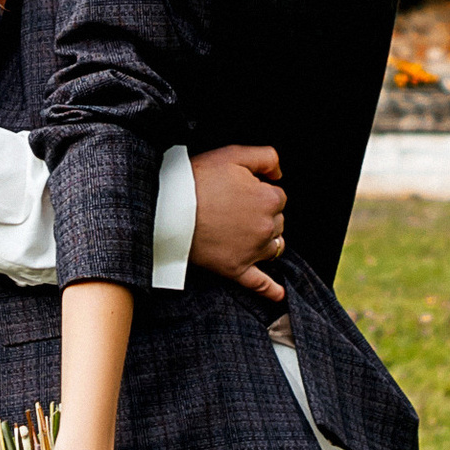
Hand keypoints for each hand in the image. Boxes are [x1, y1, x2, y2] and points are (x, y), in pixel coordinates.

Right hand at [190, 142, 286, 303]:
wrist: (169, 208)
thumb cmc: (198, 179)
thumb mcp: (233, 154)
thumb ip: (266, 157)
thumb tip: (280, 173)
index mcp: (269, 199)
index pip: (278, 196)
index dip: (260, 192)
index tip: (240, 192)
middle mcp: (267, 227)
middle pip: (277, 221)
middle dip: (263, 215)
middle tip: (235, 209)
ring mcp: (253, 251)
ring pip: (273, 246)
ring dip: (265, 240)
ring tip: (242, 233)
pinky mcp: (236, 269)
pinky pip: (260, 284)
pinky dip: (271, 291)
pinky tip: (279, 295)